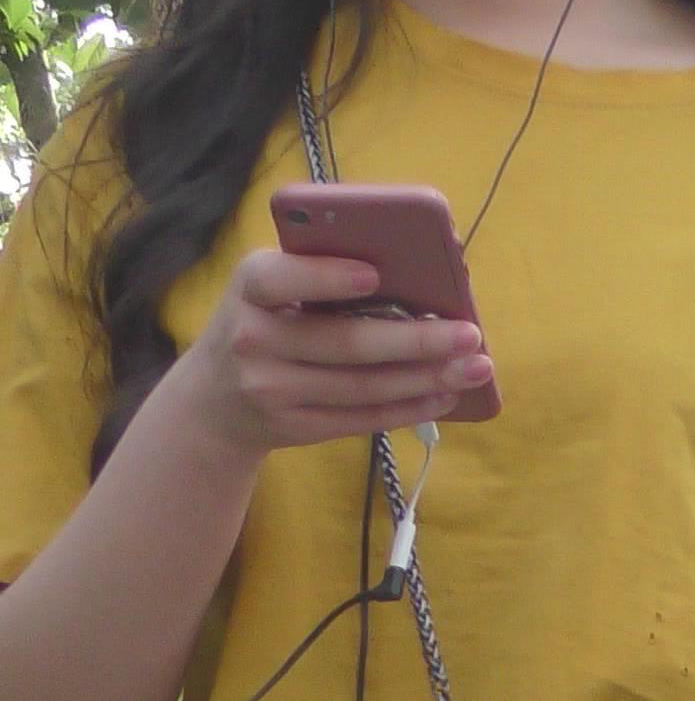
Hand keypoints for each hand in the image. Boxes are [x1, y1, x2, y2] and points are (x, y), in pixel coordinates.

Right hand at [175, 247, 494, 459]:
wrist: (213, 399)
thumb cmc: (264, 321)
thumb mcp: (270, 287)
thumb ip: (318, 271)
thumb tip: (414, 271)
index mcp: (250, 287)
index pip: (285, 279)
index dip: (328, 279)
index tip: (376, 275)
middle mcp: (254, 339)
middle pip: (345, 343)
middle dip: (416, 340)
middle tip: (469, 334)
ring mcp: (272, 390)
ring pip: (363, 386)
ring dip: (427, 378)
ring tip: (474, 368)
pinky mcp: (294, 429)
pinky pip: (362, 419)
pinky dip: (409, 408)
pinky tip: (444, 395)